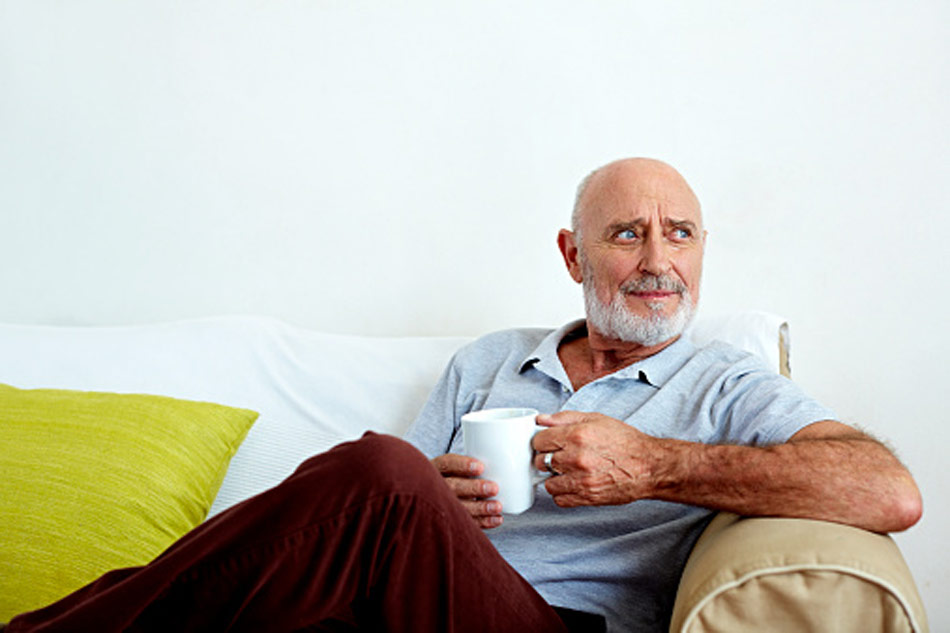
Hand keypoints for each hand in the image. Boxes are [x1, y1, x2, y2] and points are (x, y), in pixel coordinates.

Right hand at [431, 453, 503, 528]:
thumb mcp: (454, 466)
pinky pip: (465, 523)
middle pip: (452, 487)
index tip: (481, 467)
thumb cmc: (454, 476)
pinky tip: (496, 519)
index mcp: (435, 468)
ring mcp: (440, 505)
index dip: (462, 465)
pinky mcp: (450, 520)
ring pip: (458, 507)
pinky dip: (483, 522)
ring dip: (480, 508)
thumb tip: (502, 455)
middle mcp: (435, 486)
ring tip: (497, 506)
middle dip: (474, 488)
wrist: (432, 497)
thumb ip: (471, 464)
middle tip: (494, 488)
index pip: (446, 464)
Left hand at [532, 411, 661, 506]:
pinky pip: (560, 500)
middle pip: (540, 462)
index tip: (549, 443)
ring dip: (555, 478)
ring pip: (548, 483)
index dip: (543, 441)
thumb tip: (541, 420)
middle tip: (560, 456)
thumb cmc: (626, 442)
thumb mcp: (596, 419)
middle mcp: (576, 458)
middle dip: (547, 458)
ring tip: (568, 471)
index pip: (539, 441)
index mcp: (577, 435)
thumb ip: (565, 418)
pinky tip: (573, 484)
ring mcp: (581, 480)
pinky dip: (563, 493)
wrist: (649, 467)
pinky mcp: (587, 498)